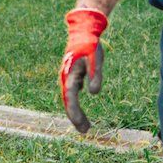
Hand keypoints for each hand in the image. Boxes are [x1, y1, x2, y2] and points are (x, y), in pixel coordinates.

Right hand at [60, 8, 107, 133]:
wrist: (83, 31)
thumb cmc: (90, 45)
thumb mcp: (96, 59)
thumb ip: (95, 76)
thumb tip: (94, 93)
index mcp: (70, 75)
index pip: (71, 98)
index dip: (75, 113)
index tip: (82, 126)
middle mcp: (66, 78)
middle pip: (69, 102)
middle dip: (75, 117)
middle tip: (85, 131)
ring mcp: (68, 77)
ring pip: (70, 99)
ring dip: (75, 113)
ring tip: (85, 127)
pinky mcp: (73, 76)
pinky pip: (72, 94)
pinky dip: (76, 105)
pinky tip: (81, 112)